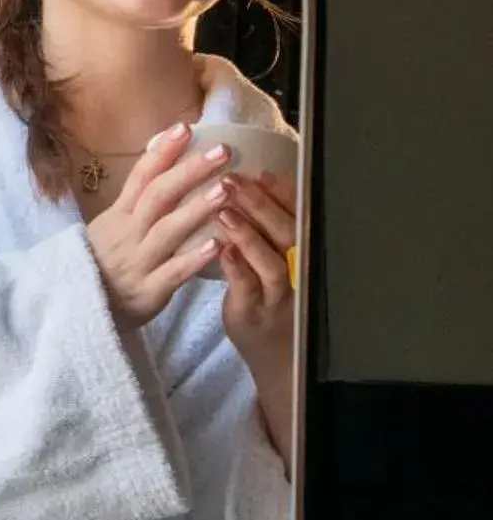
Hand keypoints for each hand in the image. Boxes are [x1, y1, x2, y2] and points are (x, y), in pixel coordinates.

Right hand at [85, 123, 235, 330]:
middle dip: (190, 171)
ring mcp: (137, 262)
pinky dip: (195, 258)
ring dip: (197, 209)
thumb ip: (136, 204)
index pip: (140, 176)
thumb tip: (162, 169)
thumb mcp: (109, 228)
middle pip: (158, 196)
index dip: (162, 152)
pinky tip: (218, 245)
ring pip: (168, 231)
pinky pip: (173, 272)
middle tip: (222, 151)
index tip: (186, 127)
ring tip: (226, 190)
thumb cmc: (100, 265)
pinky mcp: (148, 291)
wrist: (77, 309)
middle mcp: (127, 234)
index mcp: (118, 216)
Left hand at [217, 170, 297, 470]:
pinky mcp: (256, 314)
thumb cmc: (266, 291)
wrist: (273, 349)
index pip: (296, 215)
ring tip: (222, 210)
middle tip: (231, 178)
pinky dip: (236, 267)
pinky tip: (220, 249)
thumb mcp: (270, 256)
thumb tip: (243, 180)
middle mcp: (297, 270)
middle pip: (287, 232)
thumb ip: (262, 225)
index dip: (280, 192)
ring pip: (272, 262)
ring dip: (248, 233)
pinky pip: (248, 289)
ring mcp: (278, 295)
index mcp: (299, 251)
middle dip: (261, 204)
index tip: (260, 169)